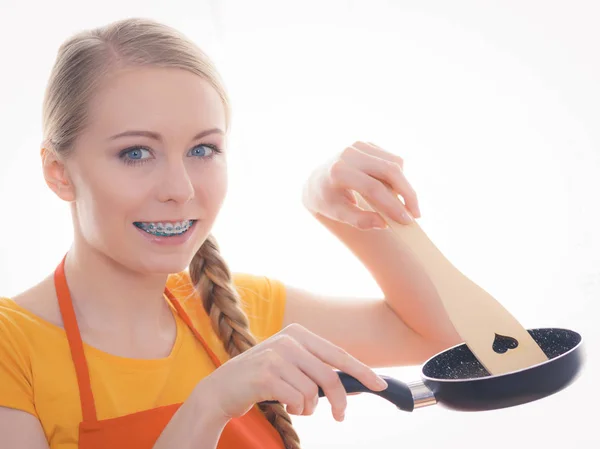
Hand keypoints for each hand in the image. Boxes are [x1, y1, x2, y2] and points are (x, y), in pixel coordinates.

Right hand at [196, 324, 387, 421]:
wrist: (221, 388)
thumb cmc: (261, 378)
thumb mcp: (289, 363)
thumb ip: (315, 367)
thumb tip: (351, 383)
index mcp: (298, 333)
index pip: (338, 354)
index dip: (361, 371)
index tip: (380, 385)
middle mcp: (289, 340)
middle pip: (330, 376)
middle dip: (339, 401)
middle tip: (341, 416)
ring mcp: (276, 355)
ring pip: (312, 392)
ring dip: (308, 408)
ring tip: (295, 406)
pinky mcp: (266, 374)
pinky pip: (297, 399)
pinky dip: (295, 409)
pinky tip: (285, 406)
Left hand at [302, 141, 420, 228]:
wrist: (316, 180)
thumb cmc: (327, 200)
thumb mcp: (337, 214)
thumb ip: (359, 221)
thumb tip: (383, 223)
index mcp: (338, 171)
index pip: (373, 188)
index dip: (393, 205)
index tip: (407, 220)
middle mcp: (348, 154)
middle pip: (390, 170)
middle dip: (407, 193)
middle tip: (416, 213)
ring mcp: (358, 146)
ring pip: (395, 163)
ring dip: (404, 185)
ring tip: (403, 204)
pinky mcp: (366, 144)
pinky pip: (391, 159)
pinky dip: (397, 176)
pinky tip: (392, 189)